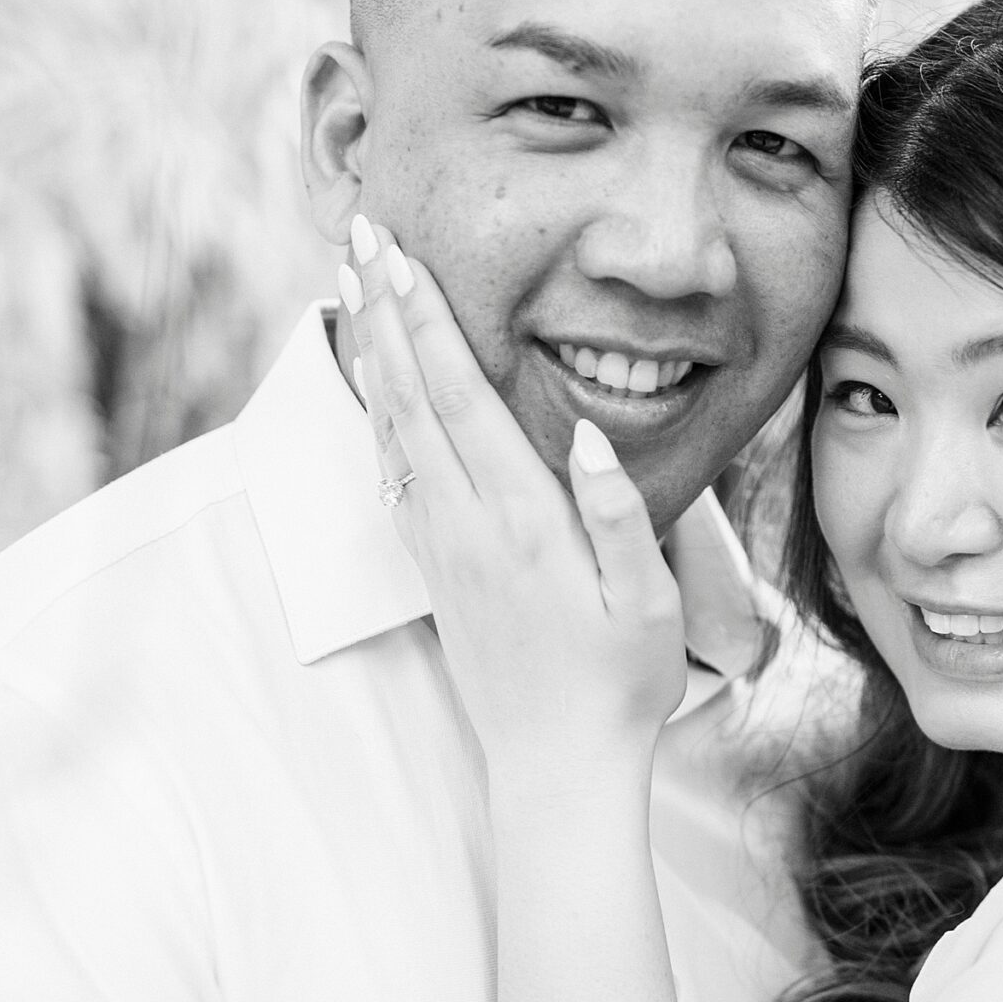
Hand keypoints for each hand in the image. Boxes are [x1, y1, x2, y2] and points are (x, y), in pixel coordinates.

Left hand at [341, 217, 687, 771]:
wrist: (557, 765)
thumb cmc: (620, 682)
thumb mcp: (647, 601)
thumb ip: (618, 516)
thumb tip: (584, 438)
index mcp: (520, 520)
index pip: (461, 397)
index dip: (426, 321)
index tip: (400, 257)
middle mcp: (465, 526)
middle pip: (411, 397)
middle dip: (384, 310)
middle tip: (361, 236)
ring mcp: (442, 548)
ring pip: (392, 430)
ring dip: (373, 352)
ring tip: (354, 287)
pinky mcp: (435, 570)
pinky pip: (394, 474)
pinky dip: (379, 414)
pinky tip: (377, 386)